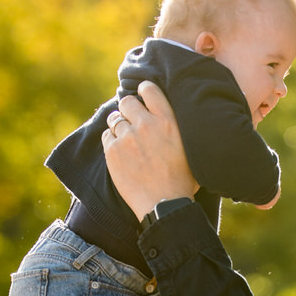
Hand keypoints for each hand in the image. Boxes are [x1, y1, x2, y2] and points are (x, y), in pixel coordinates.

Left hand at [102, 81, 197, 220]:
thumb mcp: (189, 148)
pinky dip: (111, 141)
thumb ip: (177, 128)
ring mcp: (127, 137)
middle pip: (127, 102)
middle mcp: (145, 124)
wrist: (165, 205)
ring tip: (125, 138)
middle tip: (131, 120)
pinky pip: (106, 136)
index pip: (149, 90)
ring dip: (118, 125)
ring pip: (114, 118)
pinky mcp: (112, 152)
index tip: (142, 95)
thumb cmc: (182, 180)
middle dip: (128, 109)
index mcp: (167, 120)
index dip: (144, 90)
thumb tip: (169, 119)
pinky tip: (120, 152)